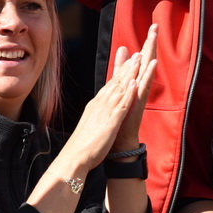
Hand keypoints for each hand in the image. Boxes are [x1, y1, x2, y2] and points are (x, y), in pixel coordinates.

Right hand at [64, 35, 151, 168]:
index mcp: (96, 105)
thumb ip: (97, 114)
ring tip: (138, 60)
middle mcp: (99, 104)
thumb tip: (100, 109)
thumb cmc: (82, 144)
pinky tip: (135, 83)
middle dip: (127, 68)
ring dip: (129, 74)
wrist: (74, 157)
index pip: (110, 85)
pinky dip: (128, 92)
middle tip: (137, 54)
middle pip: (116, 82)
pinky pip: (121, 104)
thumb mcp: (91, 123)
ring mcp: (105, 112)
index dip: (120, 73)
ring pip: (119, 89)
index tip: (129, 62)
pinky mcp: (110, 122)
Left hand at [110, 24, 157, 151]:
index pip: (142, 58)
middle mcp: (140, 85)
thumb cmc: (121, 113)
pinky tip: (152, 64)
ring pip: (147, 71)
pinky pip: (144, 86)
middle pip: (147, 61)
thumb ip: (121, 68)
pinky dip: (148, 75)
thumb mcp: (120, 85)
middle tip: (156, 27)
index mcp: (135, 81)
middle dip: (151, 44)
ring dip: (151, 55)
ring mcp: (141, 94)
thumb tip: (124, 49)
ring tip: (154, 40)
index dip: (147, 42)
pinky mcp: (139, 102)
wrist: (120, 137)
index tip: (152, 27)